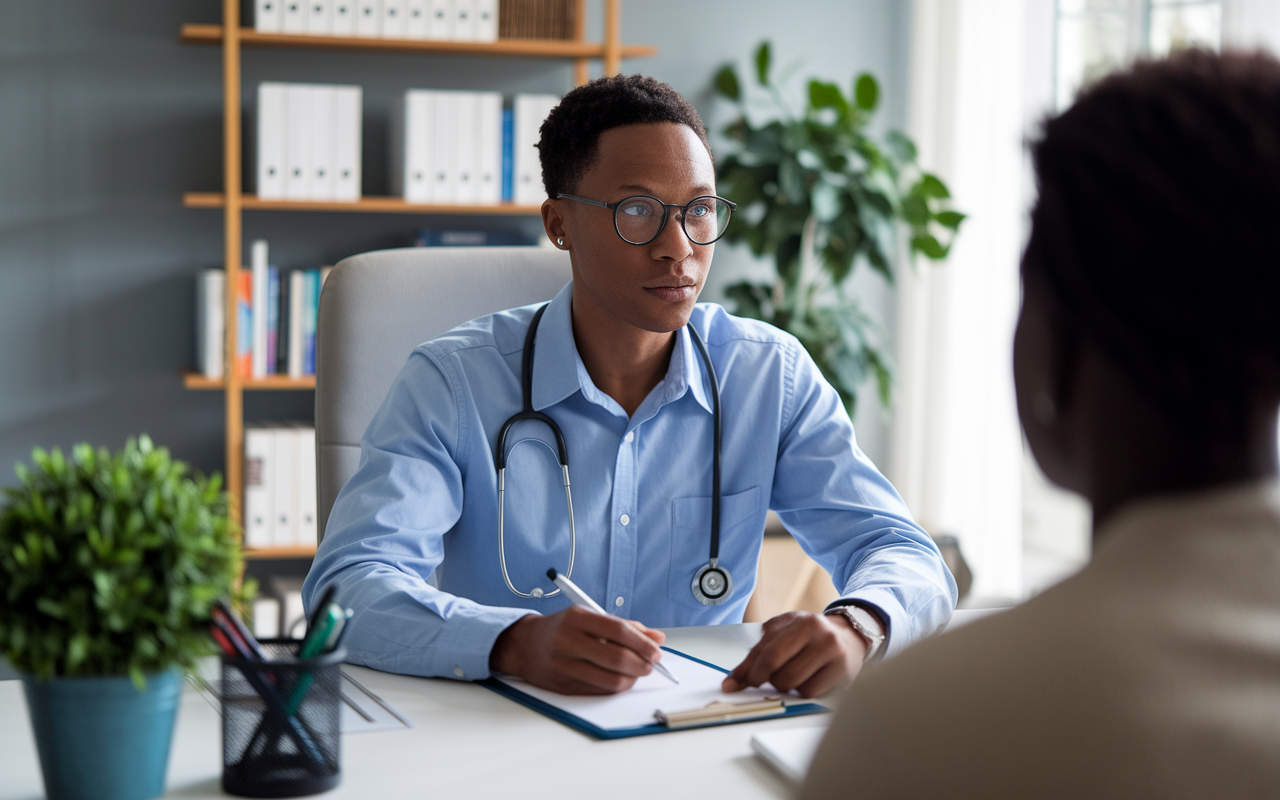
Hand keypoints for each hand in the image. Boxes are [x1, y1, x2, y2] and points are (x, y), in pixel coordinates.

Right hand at [489, 606, 666, 694]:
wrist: (524, 646)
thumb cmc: (562, 628)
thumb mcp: (589, 617)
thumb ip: (624, 626)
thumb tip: (657, 638)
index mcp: (576, 618)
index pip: (619, 631)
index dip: (642, 643)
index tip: (656, 650)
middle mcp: (568, 641)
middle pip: (617, 658)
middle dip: (642, 663)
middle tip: (651, 663)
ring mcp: (565, 666)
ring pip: (611, 680)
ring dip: (633, 678)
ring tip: (638, 671)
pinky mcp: (564, 686)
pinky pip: (600, 690)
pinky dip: (617, 686)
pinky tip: (621, 678)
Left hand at [722, 611, 867, 698]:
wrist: (851, 636)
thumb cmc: (812, 636)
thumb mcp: (784, 632)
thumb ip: (759, 651)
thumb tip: (734, 679)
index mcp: (802, 622)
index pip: (767, 653)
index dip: (746, 672)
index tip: (731, 685)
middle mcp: (820, 635)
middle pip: (779, 672)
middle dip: (764, 681)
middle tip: (762, 681)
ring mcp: (833, 655)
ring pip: (793, 685)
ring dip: (784, 686)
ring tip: (791, 674)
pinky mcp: (843, 674)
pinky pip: (810, 694)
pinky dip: (802, 692)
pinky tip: (807, 680)